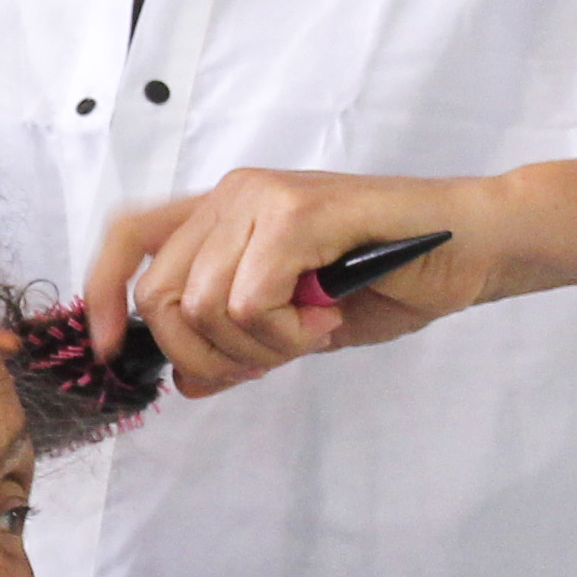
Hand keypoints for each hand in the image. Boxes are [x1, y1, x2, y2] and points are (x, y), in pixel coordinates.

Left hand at [85, 167, 503, 398]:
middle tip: (271, 357)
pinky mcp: (297, 213)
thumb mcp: (298, 325)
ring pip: (202, 307)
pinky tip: (326, 320)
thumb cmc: (394, 276)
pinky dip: (285, 332)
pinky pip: (248, 302)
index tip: (113, 352)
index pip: (127, 238)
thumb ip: (238, 342)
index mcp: (224, 213)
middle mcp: (233, 195)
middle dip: (205, 354)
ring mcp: (261, 197)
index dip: (101, 294)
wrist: (475, 246)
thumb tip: (184, 381)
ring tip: (313, 330)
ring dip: (258, 345)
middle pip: (160, 298)